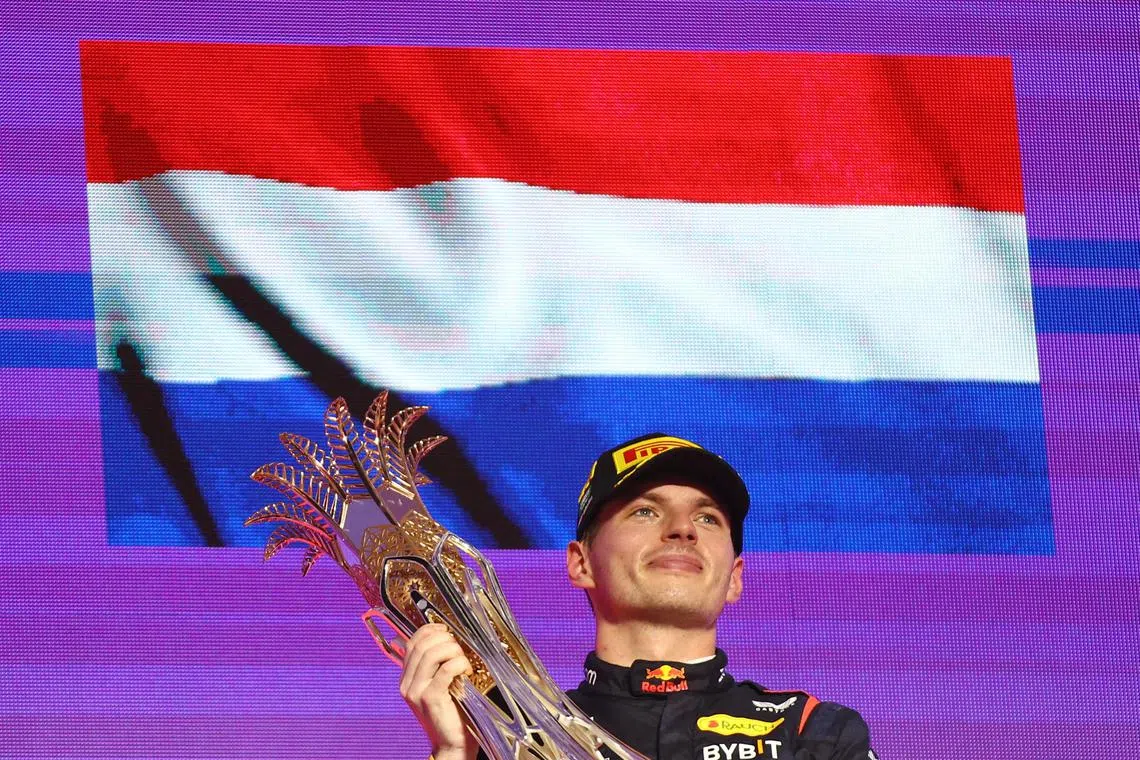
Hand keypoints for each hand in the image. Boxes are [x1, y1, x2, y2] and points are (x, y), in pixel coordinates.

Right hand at [399, 623, 478, 759]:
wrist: (453, 744)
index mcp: (406, 678)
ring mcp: (416, 692)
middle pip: (422, 645)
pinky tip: (466, 670)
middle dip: (444, 639)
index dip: (430, 630)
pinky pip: (445, 670)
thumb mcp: (439, 686)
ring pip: (432, 654)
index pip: (413, 642)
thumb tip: (446, 638)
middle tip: (459, 648)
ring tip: (463, 660)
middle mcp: (407, 684)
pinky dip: (459, 664)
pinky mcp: (430, 699)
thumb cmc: (452, 712)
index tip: (446, 630)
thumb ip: (437, 667)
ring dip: (453, 650)